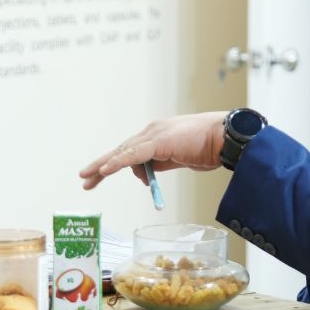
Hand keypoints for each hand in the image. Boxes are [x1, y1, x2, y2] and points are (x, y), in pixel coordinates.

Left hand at [79, 112, 227, 189]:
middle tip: (84, 178)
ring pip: (122, 151)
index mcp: (156, 135)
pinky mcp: (158, 142)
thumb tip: (142, 175)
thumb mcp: (178, 158)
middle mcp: (152, 132)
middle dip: (100, 165)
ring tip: (88, 177)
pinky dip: (117, 162)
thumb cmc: (208, 147)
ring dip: (104, 165)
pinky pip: (133, 154)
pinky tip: (104, 170)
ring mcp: (154, 135)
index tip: (98, 174)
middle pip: (120, 149)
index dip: (112, 162)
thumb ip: (159, 164)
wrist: (226, 138)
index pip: (129, 150)